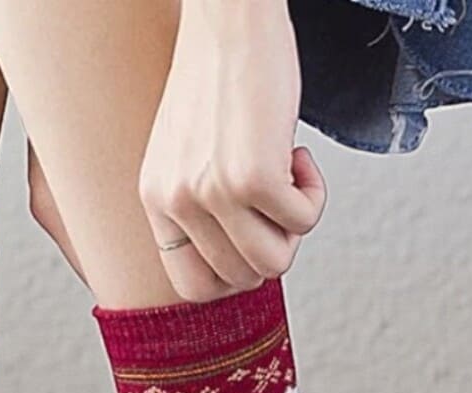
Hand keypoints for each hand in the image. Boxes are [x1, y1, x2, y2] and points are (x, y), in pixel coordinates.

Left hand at [139, 0, 326, 302]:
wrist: (231, 19)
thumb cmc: (219, 80)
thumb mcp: (188, 154)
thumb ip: (199, 206)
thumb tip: (242, 261)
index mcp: (157, 202)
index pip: (191, 286)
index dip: (232, 275)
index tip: (254, 241)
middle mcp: (177, 203)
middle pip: (239, 279)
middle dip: (272, 248)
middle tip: (278, 204)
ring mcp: (212, 194)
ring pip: (272, 264)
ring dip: (294, 228)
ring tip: (288, 180)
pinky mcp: (252, 177)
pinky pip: (302, 221)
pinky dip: (314, 192)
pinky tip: (297, 153)